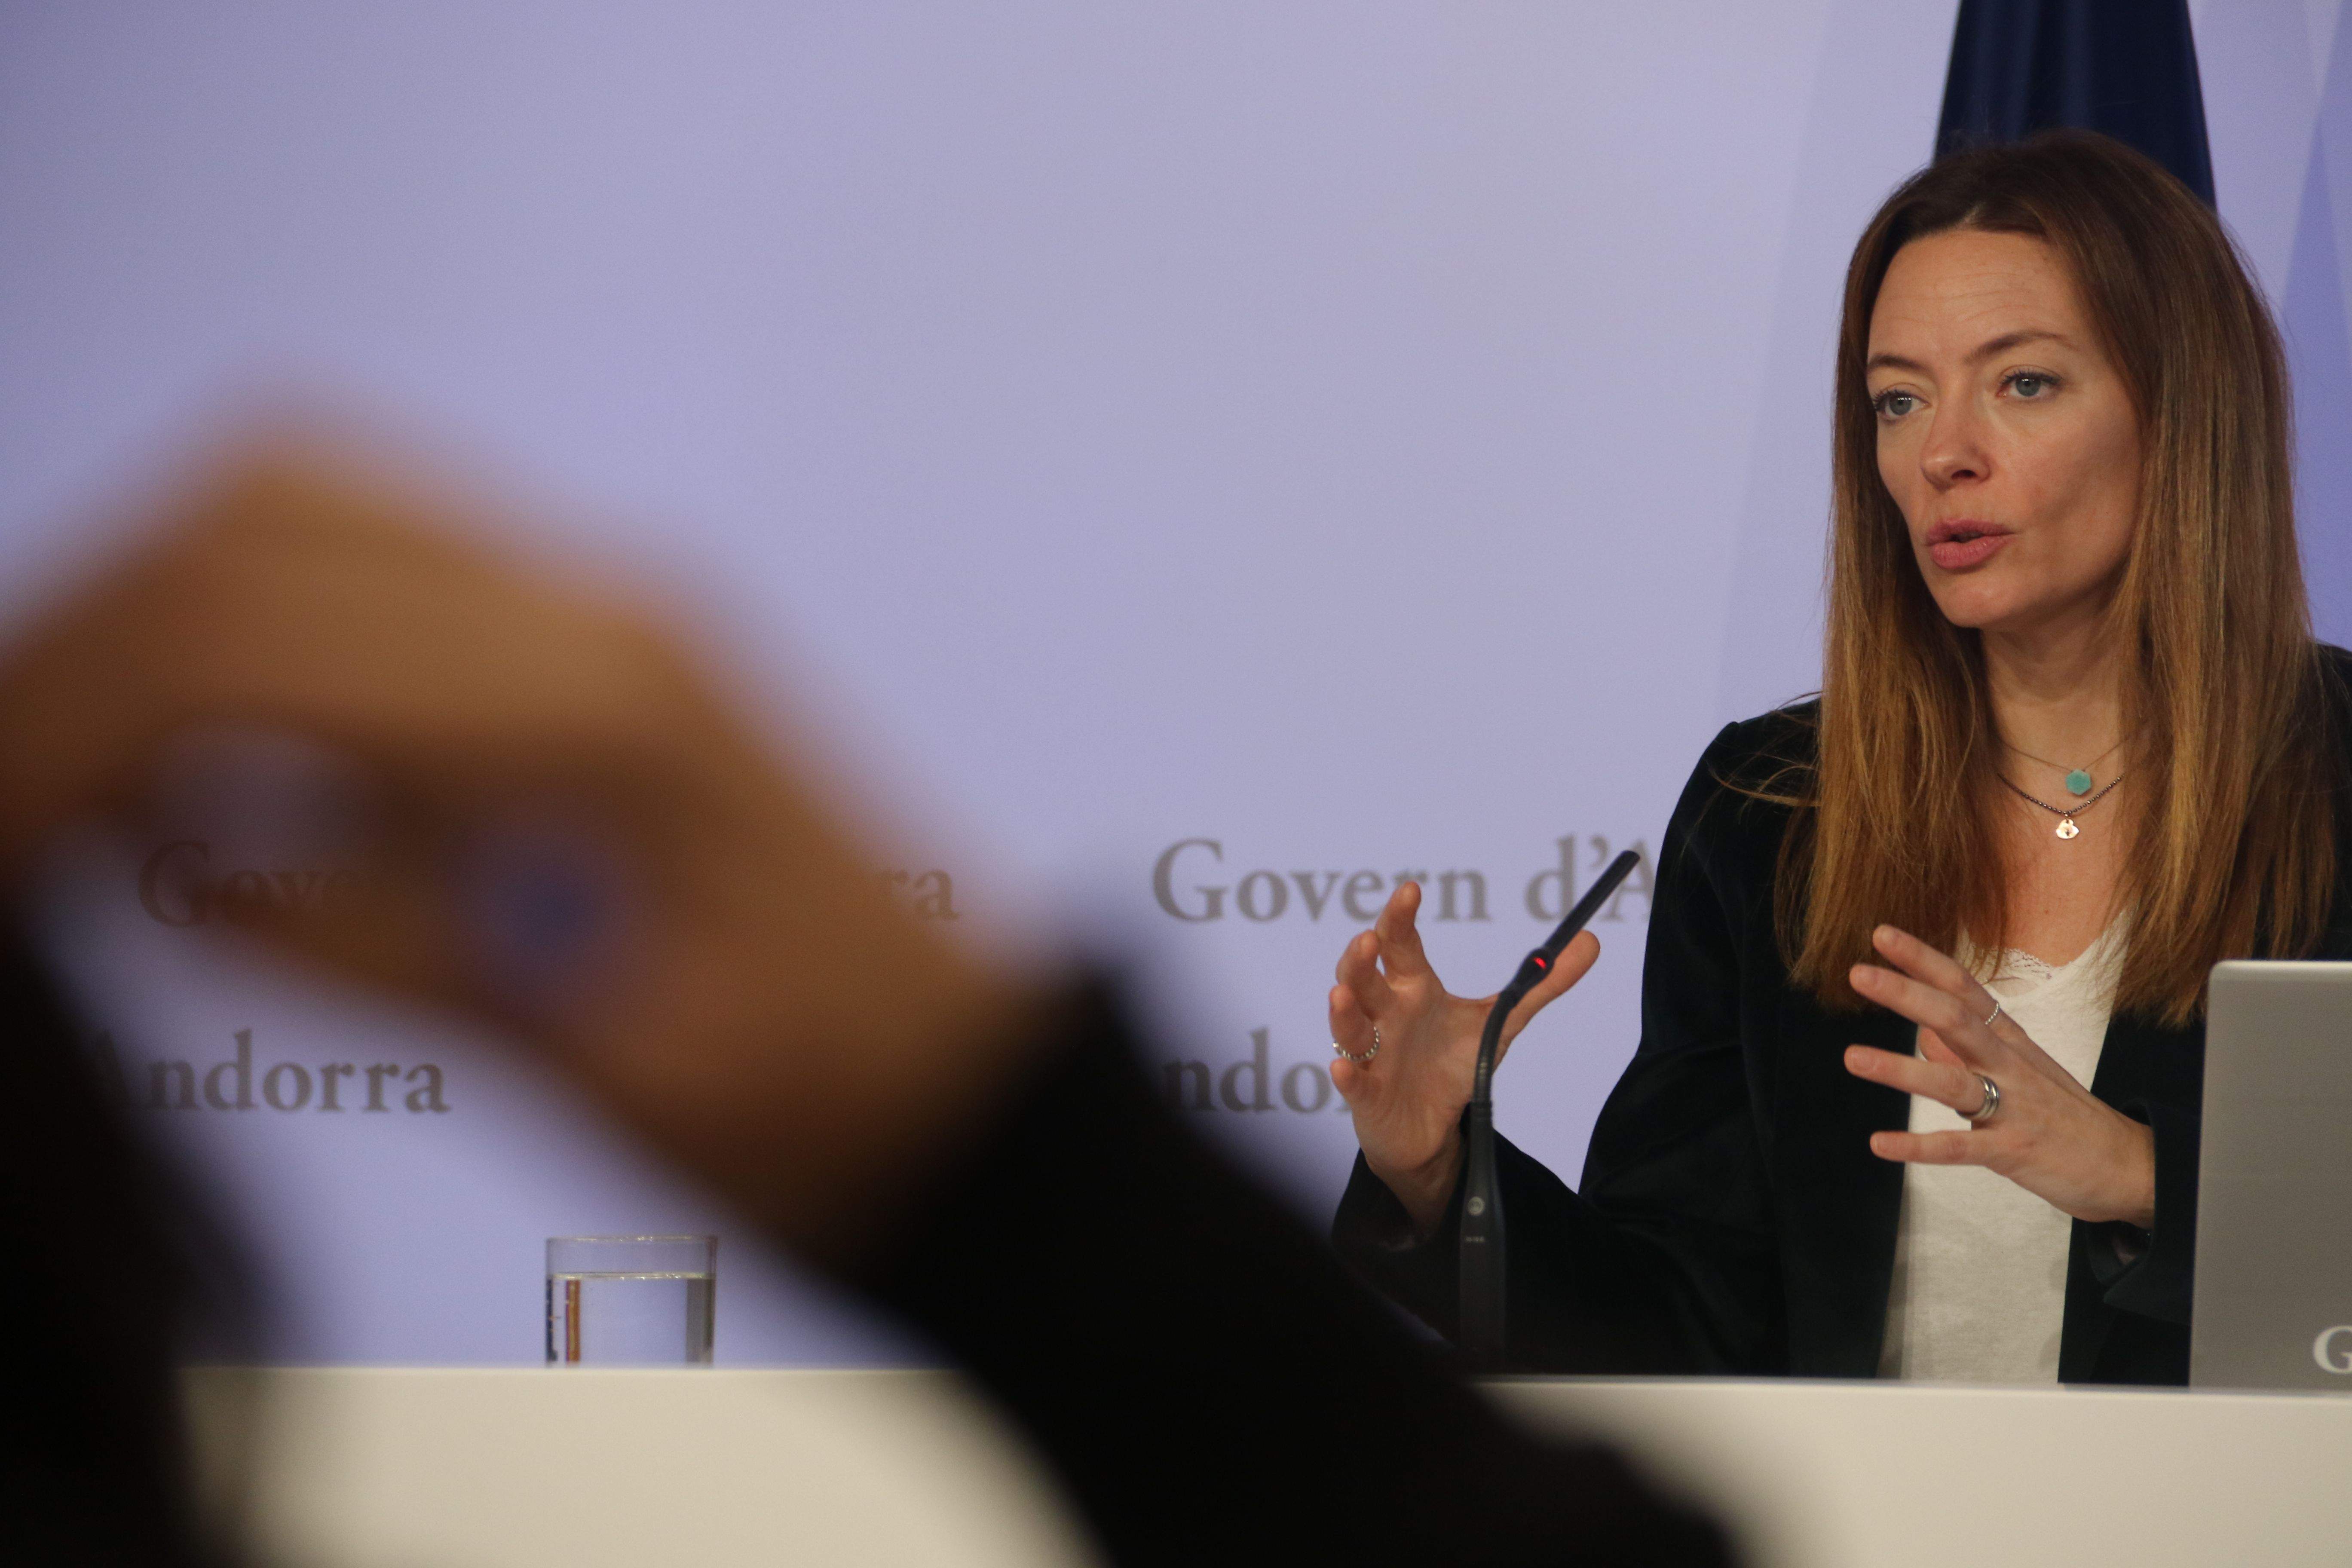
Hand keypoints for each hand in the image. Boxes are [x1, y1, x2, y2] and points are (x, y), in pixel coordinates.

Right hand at [0, 443, 1036, 1263]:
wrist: (954, 1077)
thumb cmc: (814, 1102)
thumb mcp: (588, 1059)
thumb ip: (373, 941)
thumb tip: (163, 862)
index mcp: (597, 709)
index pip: (245, 643)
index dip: (54, 729)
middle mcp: (597, 608)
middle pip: (248, 519)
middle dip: (76, 646)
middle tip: (10, 799)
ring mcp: (601, 603)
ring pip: (300, 499)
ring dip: (151, 608)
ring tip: (74, 768)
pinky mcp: (591, 638)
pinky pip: (371, 553)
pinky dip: (241, 616)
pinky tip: (199, 746)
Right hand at [1329, 882, 1598, 1235]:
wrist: (1429, 1127)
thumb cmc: (1453, 1064)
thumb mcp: (1500, 1022)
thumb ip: (1541, 985)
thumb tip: (1590, 940)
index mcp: (1413, 990)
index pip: (1400, 946)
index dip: (1400, 918)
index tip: (1410, 891)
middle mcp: (1385, 1015)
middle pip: (1362, 979)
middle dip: (1360, 959)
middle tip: (1368, 938)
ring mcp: (1371, 1054)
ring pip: (1348, 1025)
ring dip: (1342, 1010)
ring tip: (1341, 993)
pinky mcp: (1367, 1093)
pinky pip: (1353, 1080)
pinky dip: (1346, 1074)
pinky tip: (1341, 1066)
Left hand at [1841, 924, 2154, 1227]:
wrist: (2128, 1166)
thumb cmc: (2064, 1115)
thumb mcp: (2018, 1071)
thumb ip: (1966, 1052)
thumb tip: (1921, 1033)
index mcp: (2009, 1041)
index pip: (1963, 989)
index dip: (1923, 961)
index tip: (1882, 935)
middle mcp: (2010, 1065)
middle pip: (1957, 1019)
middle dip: (1908, 995)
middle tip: (1858, 973)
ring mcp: (2013, 1107)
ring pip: (1954, 1081)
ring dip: (1901, 1069)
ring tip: (1853, 1057)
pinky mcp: (2014, 1150)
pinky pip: (1960, 1147)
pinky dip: (1919, 1146)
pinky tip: (1881, 1143)